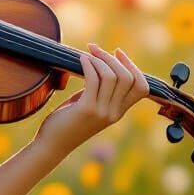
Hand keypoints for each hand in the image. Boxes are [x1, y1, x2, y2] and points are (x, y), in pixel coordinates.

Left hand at [33, 43, 149, 156]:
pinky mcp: (87, 109)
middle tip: (95, 49)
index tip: (117, 52)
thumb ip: (99, 89)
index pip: (141, 87)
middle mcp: (114, 113)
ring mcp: (102, 112)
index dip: (132, 66)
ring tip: (86, 54)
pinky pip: (94, 79)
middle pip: (127, 77)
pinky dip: (88, 64)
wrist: (52, 145)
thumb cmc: (66, 122)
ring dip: (99, 59)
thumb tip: (100, 63)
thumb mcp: (89, 104)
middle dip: (112, 58)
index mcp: (119, 112)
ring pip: (112, 76)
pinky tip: (80, 59)